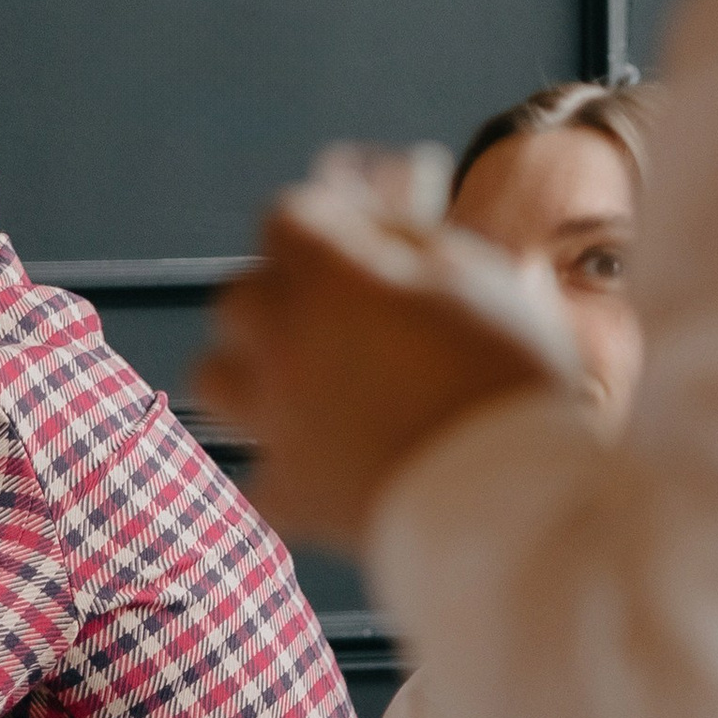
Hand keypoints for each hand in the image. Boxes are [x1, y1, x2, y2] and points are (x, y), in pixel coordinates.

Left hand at [193, 206, 554, 551]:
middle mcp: (281, 340)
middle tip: (337, 316)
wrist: (504, 497)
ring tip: (304, 386)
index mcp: (328, 276)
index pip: (285, 219)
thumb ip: (411, 239)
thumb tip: (375, 227)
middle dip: (280, 296)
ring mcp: (273, 418)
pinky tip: (324, 469)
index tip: (357, 244)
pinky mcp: (284, 490)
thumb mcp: (477, 275)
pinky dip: (284, 470)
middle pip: (239, 295)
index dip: (324, 227)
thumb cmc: (503, 375)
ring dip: (249, 372)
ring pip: (213, 375)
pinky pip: (256, 473)